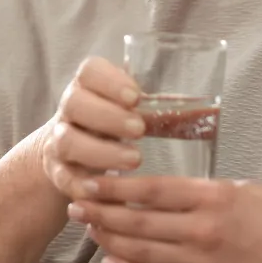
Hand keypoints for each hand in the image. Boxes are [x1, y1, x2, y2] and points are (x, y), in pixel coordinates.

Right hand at [41, 57, 145, 200]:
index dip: (110, 81)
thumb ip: (151, 106)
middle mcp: (70, 110)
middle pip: (75, 103)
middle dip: (108, 116)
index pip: (90, 71)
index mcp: (88, 86)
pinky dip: (86, 184)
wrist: (72, 154)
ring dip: (100, 151)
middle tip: (139, 129)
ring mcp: (59, 141)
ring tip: (134, 159)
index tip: (135, 96)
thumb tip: (202, 114)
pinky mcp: (59, 172)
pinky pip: (65, 178)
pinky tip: (108, 190)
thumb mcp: (128, 110)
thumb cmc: (113, 125)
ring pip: (68, 141)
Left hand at [68, 175, 261, 262]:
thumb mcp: (243, 189)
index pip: (152, 190)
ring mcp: (200, 260)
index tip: (91, 181)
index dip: (116, 187)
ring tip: (88, 228)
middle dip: (102, 213)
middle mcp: (201, 229)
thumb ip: (203, 191)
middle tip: (75, 204)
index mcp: (212, 197)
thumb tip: (164, 190)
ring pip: (142, 250)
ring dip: (110, 239)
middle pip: (139, 221)